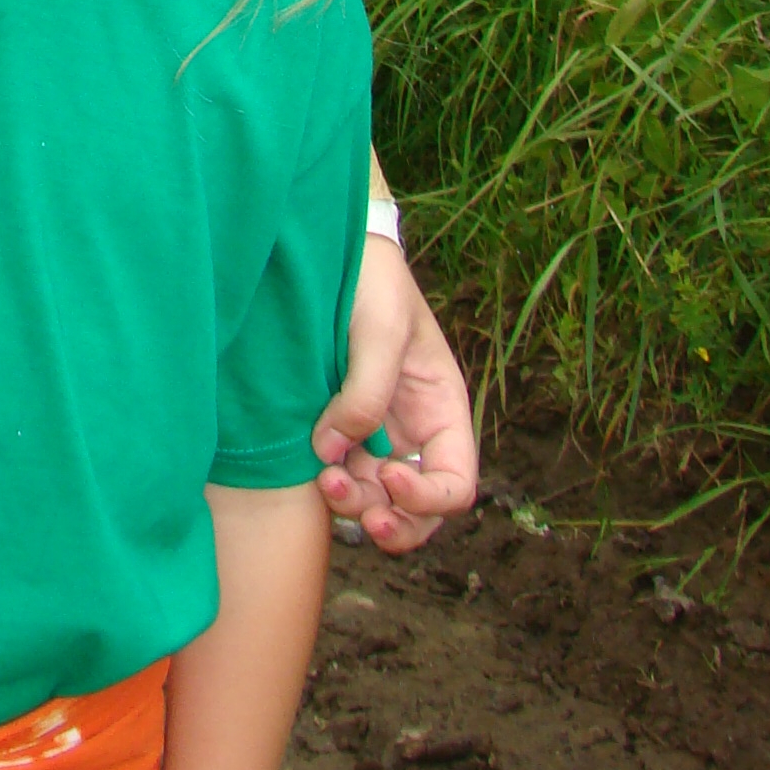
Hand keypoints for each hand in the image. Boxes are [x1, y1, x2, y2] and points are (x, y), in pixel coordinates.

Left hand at [315, 235, 478, 551]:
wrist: (328, 248)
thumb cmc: (371, 282)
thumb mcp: (381, 332)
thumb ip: (366, 393)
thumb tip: (333, 453)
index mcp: (442, 411)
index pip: (455, 483)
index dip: (429, 498)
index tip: (390, 476)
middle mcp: (412, 432)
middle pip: (417, 507)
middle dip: (392, 521)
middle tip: (356, 511)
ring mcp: (374, 433)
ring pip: (376, 499)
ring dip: (356, 507)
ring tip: (325, 485)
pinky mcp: (336, 425)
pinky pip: (343, 473)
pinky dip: (332, 485)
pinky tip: (314, 470)